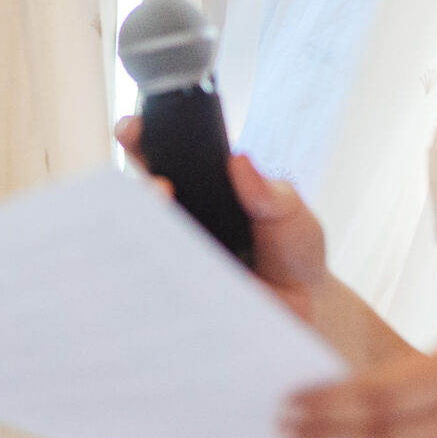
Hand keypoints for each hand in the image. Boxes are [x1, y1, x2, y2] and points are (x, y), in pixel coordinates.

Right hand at [114, 118, 329, 323]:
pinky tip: (167, 275)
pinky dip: (154, 280)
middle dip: (141, 189)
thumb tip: (240, 162)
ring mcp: (173, 256)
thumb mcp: (291, 212)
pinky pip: (154, 286)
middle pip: (142, 198)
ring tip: (168, 231)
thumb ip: (270, 192)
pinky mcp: (175, 294)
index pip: (163, 157)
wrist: (304, 308)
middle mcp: (179, 220)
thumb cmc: (293, 250)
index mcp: (201, 189)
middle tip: (161, 188)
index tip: (132, 129)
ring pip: (141, 242)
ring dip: (147, 234)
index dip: (141, 139)